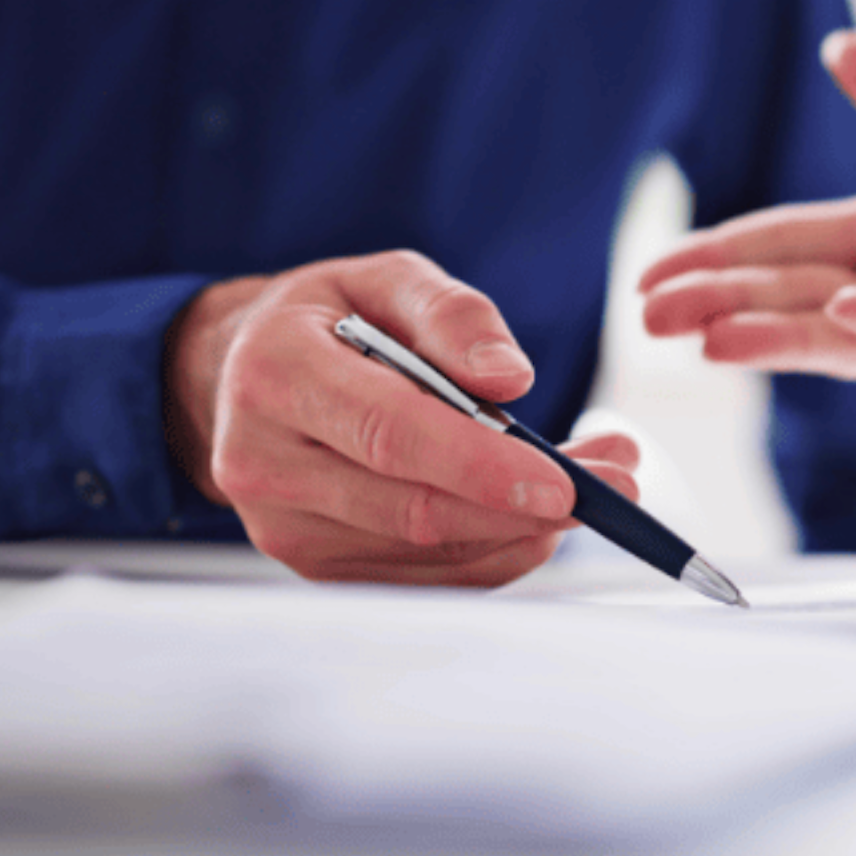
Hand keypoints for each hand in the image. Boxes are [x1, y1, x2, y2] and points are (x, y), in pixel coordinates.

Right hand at [164, 250, 639, 584]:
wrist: (241, 376)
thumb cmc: (328, 320)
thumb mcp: (386, 278)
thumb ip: (453, 316)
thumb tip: (511, 379)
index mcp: (276, 376)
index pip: (391, 435)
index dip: (482, 466)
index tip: (565, 482)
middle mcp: (265, 463)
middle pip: (415, 509)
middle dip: (527, 505)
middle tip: (614, 482)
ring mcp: (284, 528)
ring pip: (428, 553)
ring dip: (523, 529)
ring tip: (588, 483)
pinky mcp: (314, 566)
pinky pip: (424, 577)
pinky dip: (493, 551)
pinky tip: (531, 515)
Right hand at [639, 33, 855, 468]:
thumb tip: (837, 46)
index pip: (785, 242)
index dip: (720, 254)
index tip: (652, 269)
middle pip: (790, 294)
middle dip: (718, 302)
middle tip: (647, 313)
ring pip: (837, 337)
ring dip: (775, 336)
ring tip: (708, 338)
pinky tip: (848, 315)